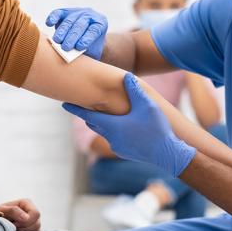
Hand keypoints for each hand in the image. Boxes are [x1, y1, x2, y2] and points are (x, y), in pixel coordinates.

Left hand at [0, 198, 40, 230]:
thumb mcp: (1, 210)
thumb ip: (13, 211)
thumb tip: (26, 217)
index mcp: (27, 203)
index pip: (36, 213)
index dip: (26, 221)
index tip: (15, 223)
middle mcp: (32, 211)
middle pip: (37, 223)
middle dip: (23, 227)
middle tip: (13, 226)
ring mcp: (34, 221)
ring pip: (36, 230)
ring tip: (14, 229)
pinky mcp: (33, 230)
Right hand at [45, 7, 107, 59]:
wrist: (86, 40)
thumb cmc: (90, 48)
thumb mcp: (92, 52)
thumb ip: (85, 52)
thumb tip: (72, 55)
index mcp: (100, 24)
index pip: (94, 30)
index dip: (86, 39)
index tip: (79, 47)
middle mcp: (90, 15)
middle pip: (80, 25)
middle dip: (72, 37)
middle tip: (65, 47)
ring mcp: (77, 12)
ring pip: (69, 21)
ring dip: (62, 31)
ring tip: (57, 41)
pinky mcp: (65, 11)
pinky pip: (58, 13)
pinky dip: (53, 18)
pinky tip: (49, 23)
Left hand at [63, 73, 195, 176]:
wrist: (167, 154)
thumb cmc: (156, 128)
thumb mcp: (147, 105)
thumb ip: (135, 90)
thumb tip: (125, 76)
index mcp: (113, 125)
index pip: (87, 115)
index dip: (75, 108)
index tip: (63, 103)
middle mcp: (111, 137)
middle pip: (94, 123)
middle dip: (89, 113)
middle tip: (84, 104)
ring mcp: (116, 146)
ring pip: (105, 131)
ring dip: (104, 123)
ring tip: (106, 113)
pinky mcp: (124, 152)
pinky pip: (114, 139)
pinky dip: (114, 131)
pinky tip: (124, 126)